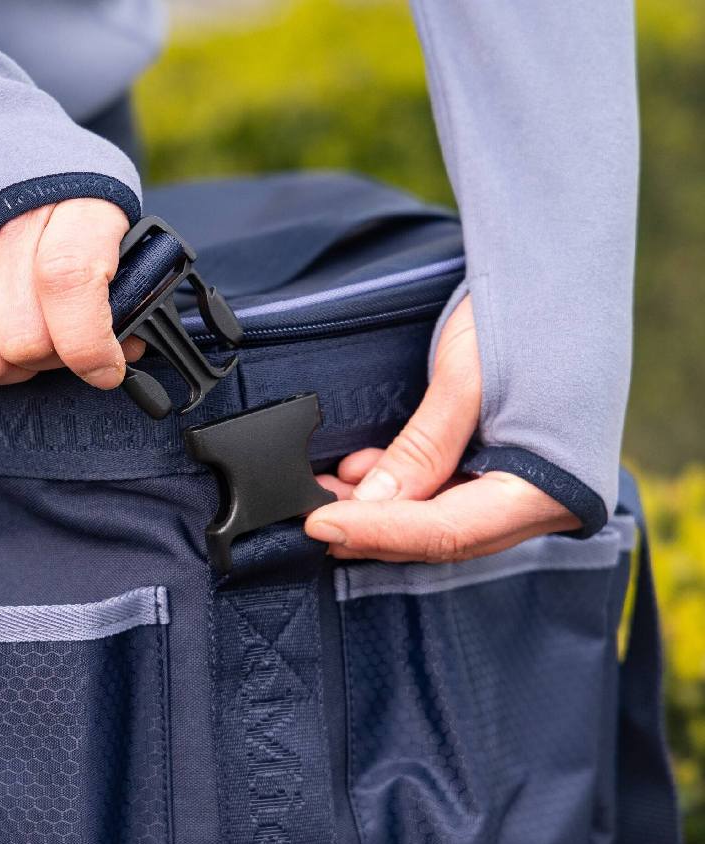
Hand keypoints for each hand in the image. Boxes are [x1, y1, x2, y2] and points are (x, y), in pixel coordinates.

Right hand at [0, 199, 143, 387]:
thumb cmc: (56, 197)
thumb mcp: (106, 219)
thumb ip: (127, 282)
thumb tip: (127, 347)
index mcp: (68, 199)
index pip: (67, 279)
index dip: (87, 342)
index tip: (105, 369)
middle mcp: (1, 220)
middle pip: (23, 337)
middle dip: (49, 358)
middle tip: (58, 339)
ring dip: (8, 368)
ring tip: (20, 336)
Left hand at [304, 296, 578, 560]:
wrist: (566, 273)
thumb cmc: (533, 312)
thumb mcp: (468, 376)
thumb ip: (423, 448)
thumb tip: (370, 504)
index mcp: (549, 490)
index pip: (447, 532)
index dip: (378, 532)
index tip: (319, 525)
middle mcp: (541, 505)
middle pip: (440, 538)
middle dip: (370, 528)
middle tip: (309, 515)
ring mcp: (524, 493)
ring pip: (437, 523)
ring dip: (378, 512)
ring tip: (322, 492)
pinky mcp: (505, 473)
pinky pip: (446, 498)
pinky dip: (400, 492)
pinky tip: (358, 473)